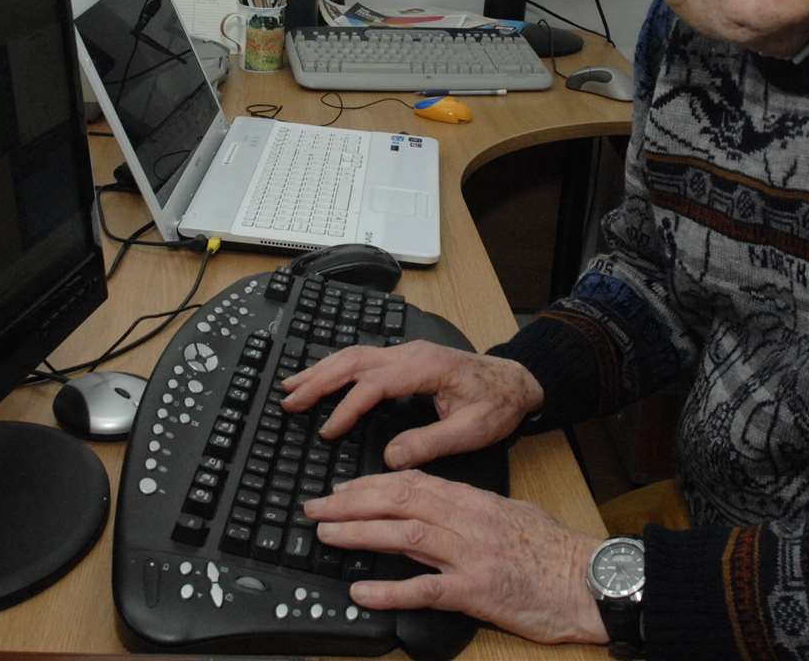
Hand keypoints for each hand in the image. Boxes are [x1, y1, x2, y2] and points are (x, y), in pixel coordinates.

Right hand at [279, 342, 543, 468]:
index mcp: (425, 368)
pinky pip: (363, 358)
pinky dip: (337, 367)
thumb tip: (390, 457)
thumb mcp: (472, 431)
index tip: (327, 432)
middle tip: (289, 401)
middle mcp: (411, 354)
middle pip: (354, 361)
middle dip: (319, 380)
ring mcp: (407, 352)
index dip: (347, 407)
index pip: (374, 384)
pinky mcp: (406, 358)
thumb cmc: (498, 405)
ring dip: (321, 370)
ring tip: (292, 387)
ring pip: (354, 354)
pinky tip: (322, 378)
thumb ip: (431, 444)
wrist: (518, 382)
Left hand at [304, 470, 606, 644]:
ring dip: (359, 533)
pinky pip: (425, 589)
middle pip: (399, 501)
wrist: (591, 580)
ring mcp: (470, 556)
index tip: (342, 489)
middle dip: (351, 502)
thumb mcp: (510, 514)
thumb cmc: (554, 552)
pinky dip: (389, 590)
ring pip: (404, 536)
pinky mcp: (477, 592)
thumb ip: (472, 508)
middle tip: (315, 507)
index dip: (370, 484)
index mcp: (474, 500)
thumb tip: (437, 505)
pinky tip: (361, 590)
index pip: (412, 482)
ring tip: (325, 534)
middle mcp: (467, 522)